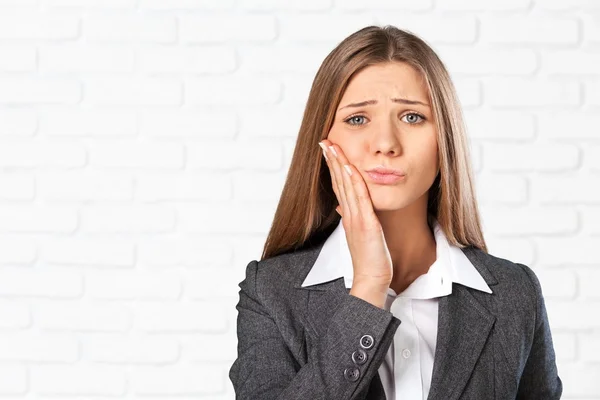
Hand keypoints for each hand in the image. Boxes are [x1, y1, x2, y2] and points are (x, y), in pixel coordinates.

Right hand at [318, 139, 393, 292]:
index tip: (328, 150)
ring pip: (345, 185)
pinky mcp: (365, 224)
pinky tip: (350, 166)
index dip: (332, 167)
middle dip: (331, 159)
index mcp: (348, 215)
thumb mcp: (360, 235)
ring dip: (338, 164)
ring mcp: (355, 218)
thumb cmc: (370, 259)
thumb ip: (353, 219)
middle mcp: (348, 214)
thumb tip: (343, 208)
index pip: (338, 186)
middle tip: (324, 141)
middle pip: (338, 181)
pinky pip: (359, 198)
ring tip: (332, 146)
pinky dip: (354, 181)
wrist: (371, 278)